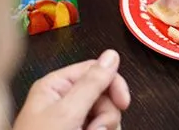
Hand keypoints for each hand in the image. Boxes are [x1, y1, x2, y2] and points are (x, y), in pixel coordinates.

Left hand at [13, 50, 129, 129]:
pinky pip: (102, 129)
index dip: (112, 84)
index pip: (94, 70)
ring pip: (106, 115)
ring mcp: (71, 120)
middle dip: (105, 115)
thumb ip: (91, 84)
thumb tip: (111, 56)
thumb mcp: (67, 113)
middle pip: (104, 94)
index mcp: (55, 87)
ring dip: (103, 129)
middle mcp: (63, 101)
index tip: (123, 102)